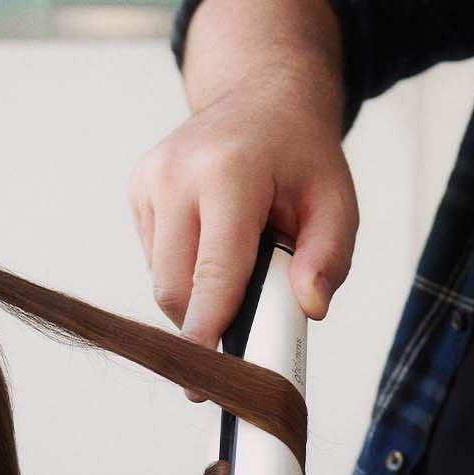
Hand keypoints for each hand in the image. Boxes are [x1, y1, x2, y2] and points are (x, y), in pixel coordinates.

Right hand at [128, 64, 357, 369]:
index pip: (213, 272)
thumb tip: (309, 310)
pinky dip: (186, 270)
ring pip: (161, 279)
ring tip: (240, 263)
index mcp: (228, 173)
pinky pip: (155, 259)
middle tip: (238, 339)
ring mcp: (150, 180)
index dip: (208, 332)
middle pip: (175, 287)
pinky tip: (214, 243)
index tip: (204, 378)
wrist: (261, 96)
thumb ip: (330, 258)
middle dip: (204, 323)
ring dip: (197, 294)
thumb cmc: (301, 156)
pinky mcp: (137, 190)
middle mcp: (177, 174)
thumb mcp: (336, 201)